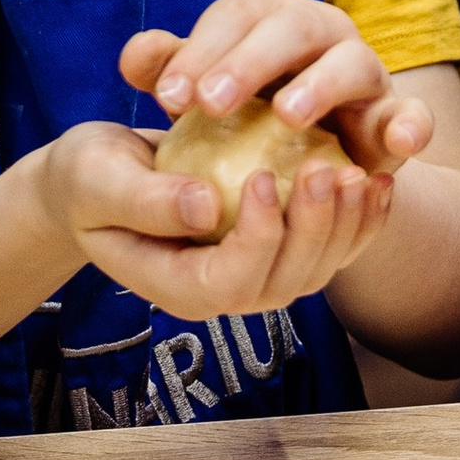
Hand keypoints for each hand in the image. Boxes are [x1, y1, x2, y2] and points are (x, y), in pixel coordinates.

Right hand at [32, 113, 393, 320]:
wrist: (97, 179)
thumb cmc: (86, 179)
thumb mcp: (97, 181)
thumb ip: (145, 200)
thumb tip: (207, 207)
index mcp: (176, 286)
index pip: (232, 280)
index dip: (260, 235)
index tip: (266, 173)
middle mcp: (221, 291)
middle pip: (284, 281)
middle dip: (314, 228)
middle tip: (328, 168)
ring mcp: (252, 274)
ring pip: (314, 269)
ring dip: (343, 225)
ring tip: (355, 173)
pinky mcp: (272, 247)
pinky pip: (324, 246)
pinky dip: (354, 220)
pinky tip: (372, 180)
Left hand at [123, 0, 431, 179]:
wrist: (309, 161)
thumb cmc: (244, 114)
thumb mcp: (204, 91)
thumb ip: (172, 71)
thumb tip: (134, 58)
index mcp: (268, 14)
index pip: (232, 17)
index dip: (199, 51)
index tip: (166, 99)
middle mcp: (320, 29)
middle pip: (289, 28)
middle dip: (248, 63)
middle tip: (209, 104)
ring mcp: (363, 69)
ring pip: (350, 62)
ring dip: (320, 85)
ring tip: (286, 116)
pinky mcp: (394, 115)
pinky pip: (409, 115)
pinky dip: (411, 125)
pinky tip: (399, 146)